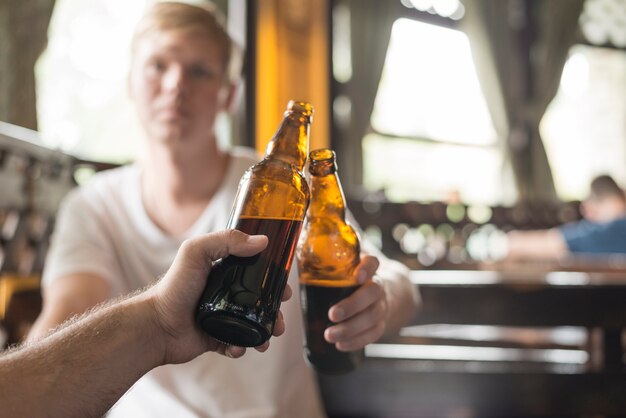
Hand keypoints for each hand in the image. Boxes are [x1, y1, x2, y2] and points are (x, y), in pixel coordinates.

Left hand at [147, 229, 291, 363]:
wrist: (155, 326)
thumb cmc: (173, 287)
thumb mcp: (196, 252)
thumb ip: (226, 241)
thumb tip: (262, 241)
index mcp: (222, 272)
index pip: (254, 272)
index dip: (272, 279)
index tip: (285, 286)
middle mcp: (224, 294)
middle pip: (259, 301)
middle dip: (275, 311)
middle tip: (280, 317)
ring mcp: (220, 317)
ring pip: (252, 325)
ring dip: (265, 332)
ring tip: (269, 338)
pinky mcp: (215, 339)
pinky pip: (236, 345)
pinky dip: (243, 348)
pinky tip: (240, 348)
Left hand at [324, 255, 386, 350]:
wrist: (386, 292)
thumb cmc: (356, 277)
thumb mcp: (348, 263)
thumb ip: (330, 258)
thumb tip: (298, 254)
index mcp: (369, 269)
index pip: (373, 262)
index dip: (367, 268)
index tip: (357, 276)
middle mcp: (378, 286)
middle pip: (372, 293)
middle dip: (352, 305)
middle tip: (332, 315)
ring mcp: (381, 305)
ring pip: (372, 317)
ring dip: (351, 329)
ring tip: (330, 335)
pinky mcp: (381, 323)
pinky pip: (373, 334)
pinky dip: (357, 341)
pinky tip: (341, 345)